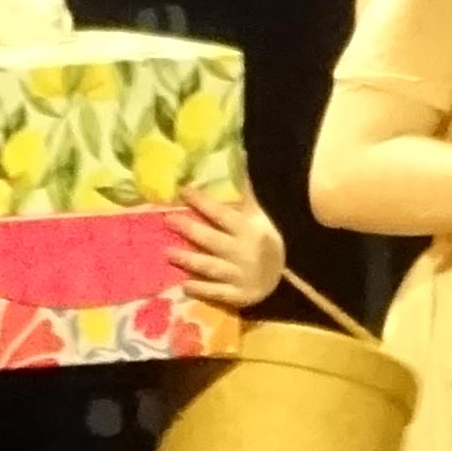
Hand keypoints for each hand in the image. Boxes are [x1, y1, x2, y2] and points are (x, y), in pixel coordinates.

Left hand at [174, 186, 288, 305]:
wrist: (284, 277)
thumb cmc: (263, 240)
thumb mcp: (258, 216)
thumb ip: (245, 192)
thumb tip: (240, 155)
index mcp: (248, 229)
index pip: (222, 213)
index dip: (202, 202)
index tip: (182, 191)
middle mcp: (243, 251)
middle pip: (212, 239)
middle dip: (190, 229)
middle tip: (167, 219)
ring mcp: (240, 275)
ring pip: (211, 266)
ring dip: (189, 260)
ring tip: (168, 252)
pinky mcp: (238, 295)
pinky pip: (218, 293)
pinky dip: (202, 289)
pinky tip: (185, 286)